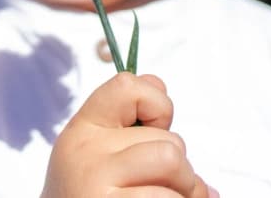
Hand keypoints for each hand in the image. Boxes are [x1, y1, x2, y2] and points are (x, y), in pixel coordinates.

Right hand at [41, 72, 215, 197]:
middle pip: (168, 140)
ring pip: (173, 162)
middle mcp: (86, 153)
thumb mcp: (98, 153)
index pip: (126, 87)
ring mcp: (96, 183)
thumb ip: (126, 123)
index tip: (156, 131)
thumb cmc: (91, 194)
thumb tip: (159, 84)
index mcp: (83, 130)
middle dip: (181, 167)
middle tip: (163, 186)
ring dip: (187, 189)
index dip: (158, 105)